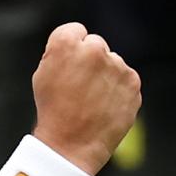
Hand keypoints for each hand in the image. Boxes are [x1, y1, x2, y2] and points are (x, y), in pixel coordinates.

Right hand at [30, 23, 141, 175]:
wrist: (71, 144)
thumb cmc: (53, 109)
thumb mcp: (43, 73)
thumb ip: (62, 52)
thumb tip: (80, 46)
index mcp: (66, 42)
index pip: (75, 30)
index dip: (70, 49)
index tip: (68, 66)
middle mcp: (94, 48)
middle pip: (95, 44)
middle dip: (90, 59)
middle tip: (80, 85)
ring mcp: (117, 65)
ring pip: (112, 62)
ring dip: (105, 74)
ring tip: (91, 99)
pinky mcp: (133, 82)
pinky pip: (125, 78)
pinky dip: (118, 89)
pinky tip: (104, 104)